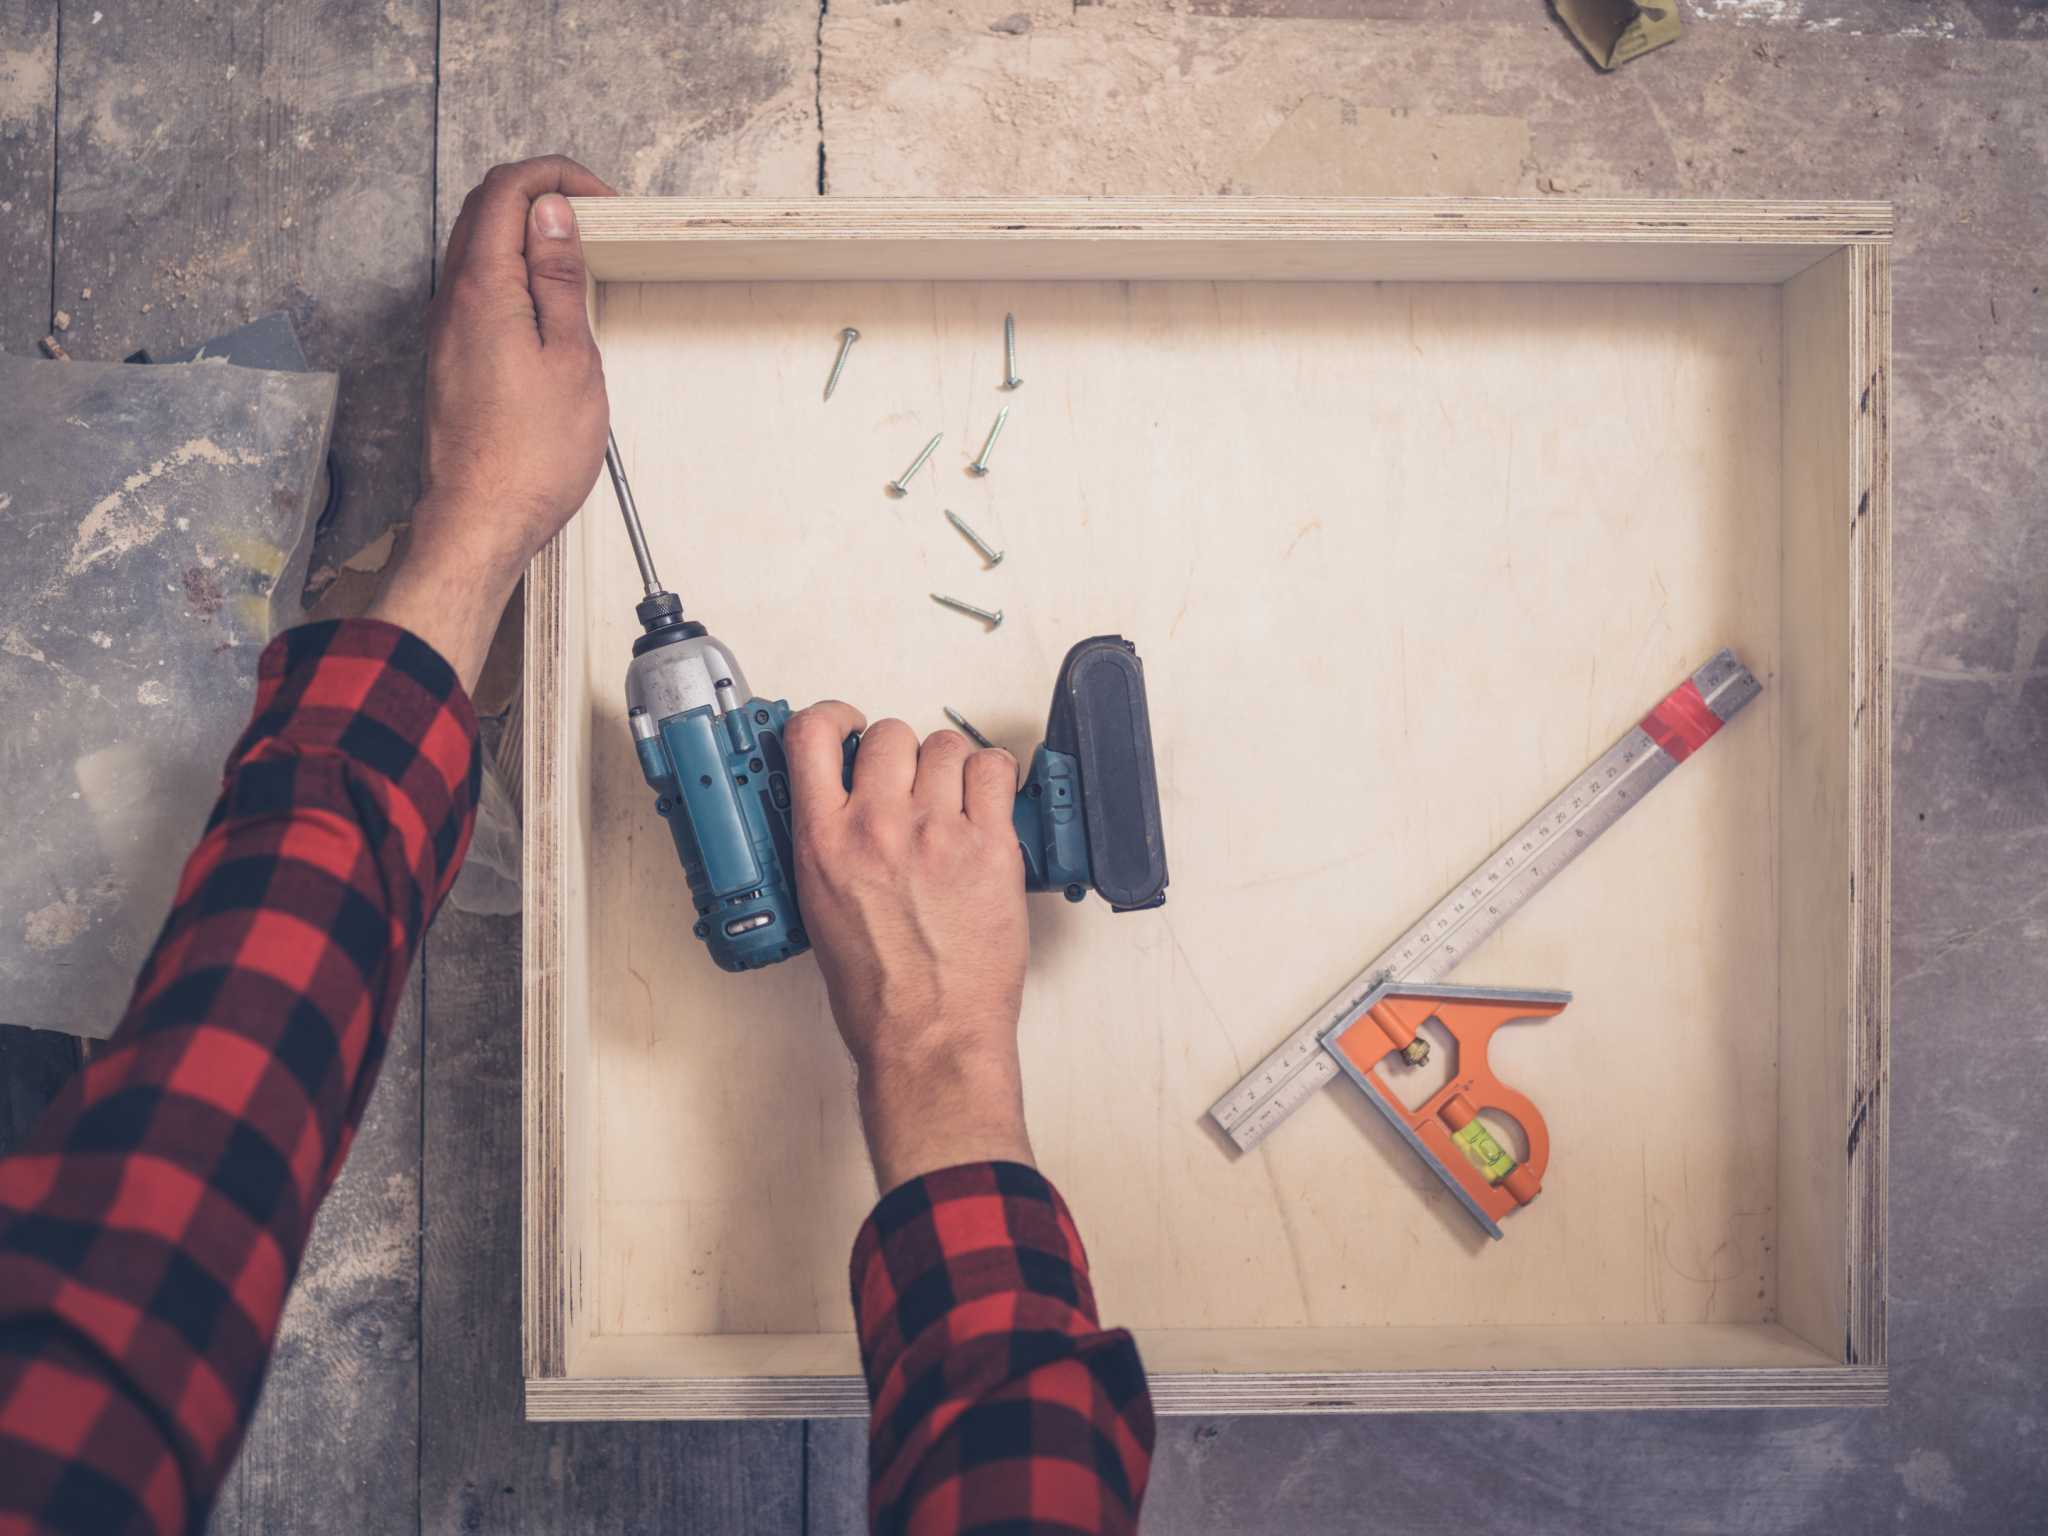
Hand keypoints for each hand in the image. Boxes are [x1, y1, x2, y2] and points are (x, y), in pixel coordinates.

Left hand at [370, 155, 617, 687]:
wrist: (481, 521)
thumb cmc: (532, 456)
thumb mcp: (570, 358)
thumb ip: (557, 278)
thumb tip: (553, 214)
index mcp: (483, 287)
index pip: (507, 190)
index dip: (555, 177)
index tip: (602, 200)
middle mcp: (452, 298)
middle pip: (484, 209)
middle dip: (540, 195)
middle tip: (594, 220)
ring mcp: (446, 327)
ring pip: (477, 246)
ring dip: (526, 234)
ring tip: (578, 257)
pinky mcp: (451, 355)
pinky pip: (476, 285)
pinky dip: (513, 269)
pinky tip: (549, 300)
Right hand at [784, 703, 1033, 1192]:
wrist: (928, 1036)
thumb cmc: (878, 993)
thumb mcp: (820, 909)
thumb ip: (829, 846)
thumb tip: (844, 806)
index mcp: (823, 841)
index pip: (812, 736)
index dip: (834, 717)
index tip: (849, 727)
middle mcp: (877, 826)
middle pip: (891, 734)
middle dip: (902, 754)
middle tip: (911, 787)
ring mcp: (937, 832)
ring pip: (946, 746)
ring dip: (950, 768)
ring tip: (954, 804)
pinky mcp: (991, 846)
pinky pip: (996, 771)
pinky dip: (993, 779)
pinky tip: (987, 806)